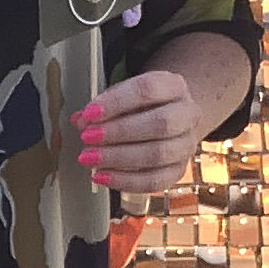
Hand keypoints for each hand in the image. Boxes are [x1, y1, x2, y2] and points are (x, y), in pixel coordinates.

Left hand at [75, 66, 209, 199]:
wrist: (168, 117)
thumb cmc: (140, 105)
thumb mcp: (121, 96)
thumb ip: (102, 107)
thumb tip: (81, 120)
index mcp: (174, 86)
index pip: (148, 89)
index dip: (116, 102)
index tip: (89, 113)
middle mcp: (188, 114)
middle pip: (160, 124)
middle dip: (119, 132)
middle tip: (88, 137)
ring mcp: (186, 144)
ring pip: (158, 154)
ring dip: (119, 158)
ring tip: (90, 158)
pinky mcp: (179, 170)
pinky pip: (156, 181)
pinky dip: (126, 181)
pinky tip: (102, 176)